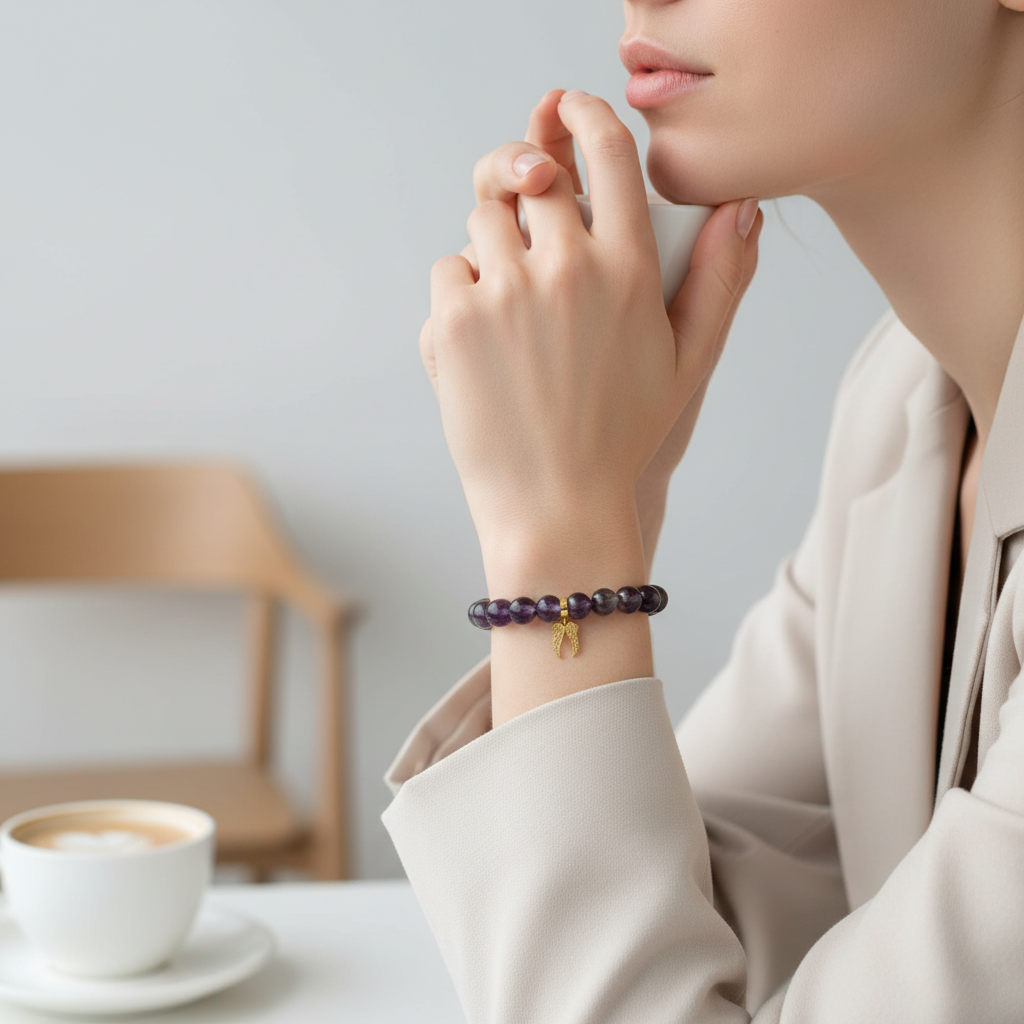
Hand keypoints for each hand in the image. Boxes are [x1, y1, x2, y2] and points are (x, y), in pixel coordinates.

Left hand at [436, 90, 763, 570]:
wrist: (557, 509)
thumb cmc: (626, 440)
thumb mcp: (690, 362)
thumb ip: (721, 278)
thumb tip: (739, 206)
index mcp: (629, 270)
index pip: (607, 153)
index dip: (585, 116)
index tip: (567, 110)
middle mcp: (566, 269)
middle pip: (534, 178)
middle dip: (531, 195)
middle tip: (534, 240)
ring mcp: (504, 292)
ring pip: (483, 218)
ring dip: (493, 246)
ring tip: (512, 308)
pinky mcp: (452, 322)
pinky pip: (447, 270)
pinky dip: (460, 297)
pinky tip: (486, 345)